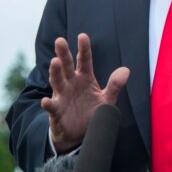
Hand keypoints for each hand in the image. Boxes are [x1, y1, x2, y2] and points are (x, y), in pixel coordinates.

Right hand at [40, 33, 129, 152]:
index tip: (82, 36)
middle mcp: (71, 83)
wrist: (79, 134)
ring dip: (55, 72)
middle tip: (60, 40)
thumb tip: (126, 70)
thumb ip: (115, 85)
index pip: (84, 60)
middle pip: (67, 66)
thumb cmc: (91, 112)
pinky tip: (45, 101)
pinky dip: (48, 104)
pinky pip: (52, 107)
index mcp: (84, 78)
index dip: (84, 48)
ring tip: (55, 62)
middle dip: (63, 54)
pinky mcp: (56, 112)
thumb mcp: (107, 100)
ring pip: (57, 81)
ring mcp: (62, 96)